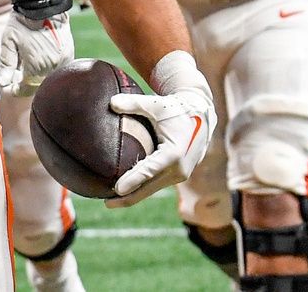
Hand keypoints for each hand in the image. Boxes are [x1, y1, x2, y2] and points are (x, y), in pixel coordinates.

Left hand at [0, 11, 74, 96]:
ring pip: (49, 77)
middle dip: (26, 83)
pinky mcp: (69, 53)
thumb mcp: (9, 42)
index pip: (26, 90)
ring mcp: (63, 61)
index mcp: (36, 67)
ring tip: (28, 65)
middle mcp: (52, 68)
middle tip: (17, 76)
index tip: (10, 87)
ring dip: (38, 75)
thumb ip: (6, 64)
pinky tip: (40, 59)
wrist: (43, 4)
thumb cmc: (23, 22)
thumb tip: (3, 83)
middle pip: (38, 85)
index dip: (16, 90)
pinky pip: (58, 67)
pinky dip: (49, 67)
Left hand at [105, 80, 214, 207]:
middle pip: (149, 188)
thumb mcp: (156, 104)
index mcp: (174, 153)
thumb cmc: (176, 109)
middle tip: (106, 204)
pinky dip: (142, 189)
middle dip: (128, 198)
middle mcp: (180, 169)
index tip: (116, 190)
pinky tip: (126, 192)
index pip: (149, 171)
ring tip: (111, 201)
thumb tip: (111, 102)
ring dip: (134, 196)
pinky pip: (157, 185)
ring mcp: (180, 175)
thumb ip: (134, 103)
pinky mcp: (179, 176)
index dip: (132, 181)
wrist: (201, 116)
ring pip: (152, 189)